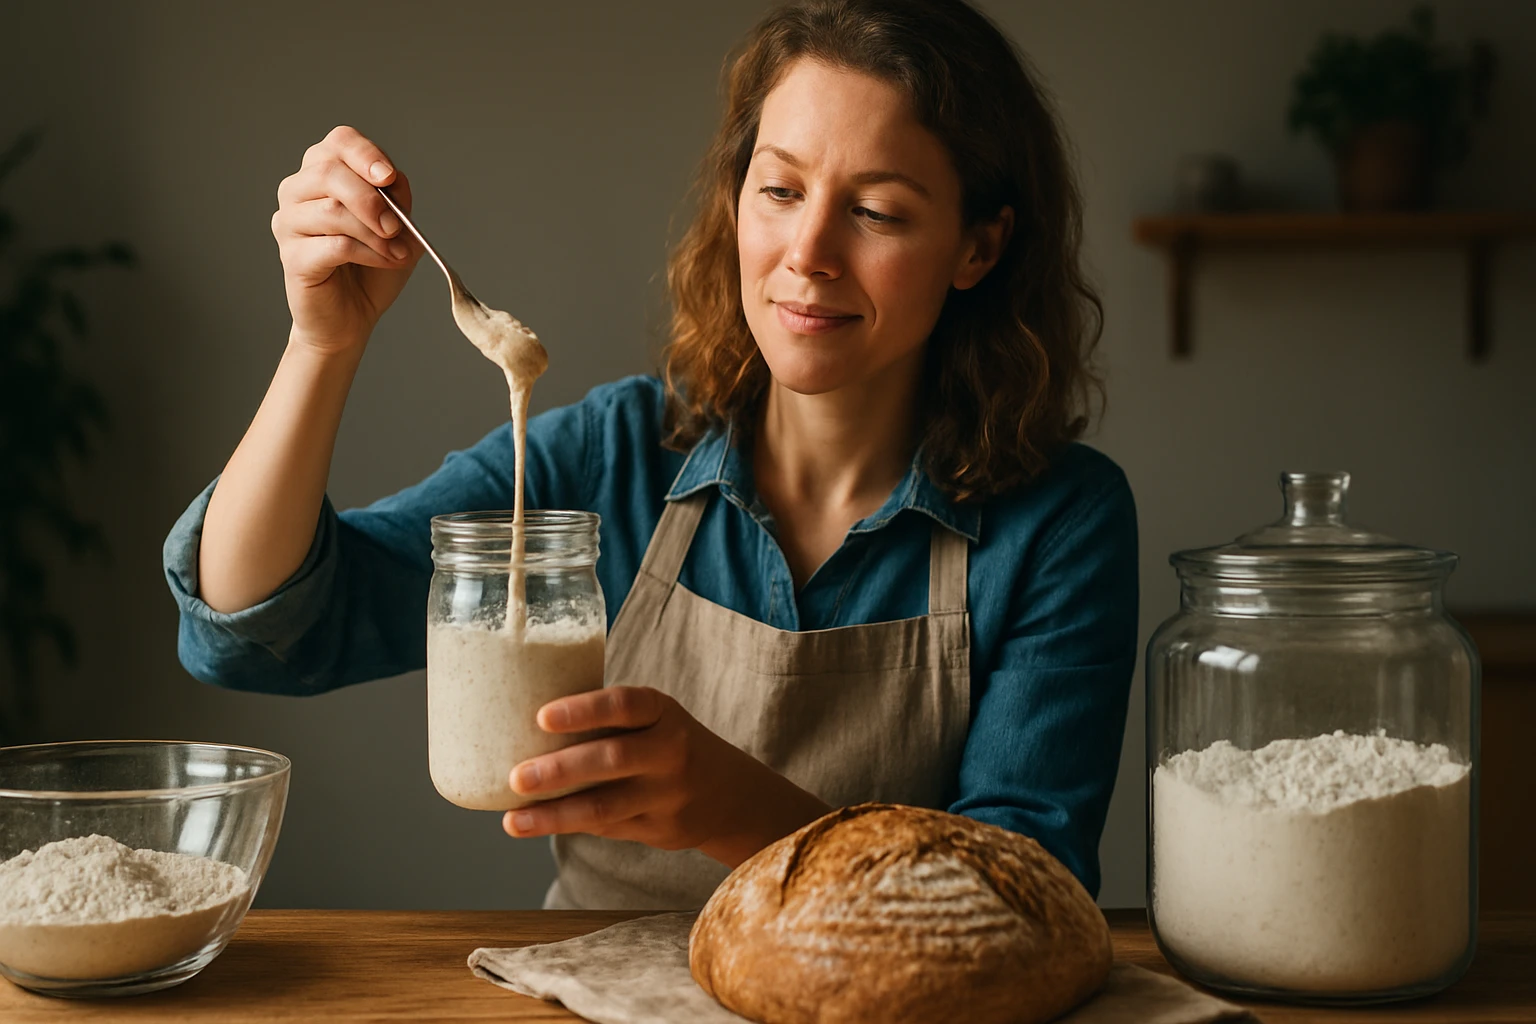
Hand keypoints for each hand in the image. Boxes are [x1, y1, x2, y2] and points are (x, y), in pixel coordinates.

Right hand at [272, 125, 422, 352]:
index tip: (389, 177)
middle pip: (329, 172)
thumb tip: (393, 181)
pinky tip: (383, 262)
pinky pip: (334, 245)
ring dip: (375, 233)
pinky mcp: (292, 257)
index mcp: (322, 173)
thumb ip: (397, 199)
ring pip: (332, 210)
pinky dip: (368, 253)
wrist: (351, 317)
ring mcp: (289, 223)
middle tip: (396, 227)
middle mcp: (297, 191)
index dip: (366, 155)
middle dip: (371, 199)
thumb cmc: (369, 269)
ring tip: (396, 252)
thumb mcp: (397, 228)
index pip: (340, 142)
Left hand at [503, 687, 830, 867]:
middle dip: (560, 770)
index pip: (625, 705)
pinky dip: (567, 825)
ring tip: (513, 819)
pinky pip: (606, 828)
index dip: (583, 710)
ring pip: (605, 806)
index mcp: (664, 713)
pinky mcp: (660, 829)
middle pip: (612, 759)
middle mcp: (670, 752)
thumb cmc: (668, 744)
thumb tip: (524, 722)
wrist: (730, 793)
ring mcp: (667, 795)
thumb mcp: (655, 718)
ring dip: (554, 814)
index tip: (542, 717)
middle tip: (516, 777)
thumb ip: (608, 721)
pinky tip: (533, 825)